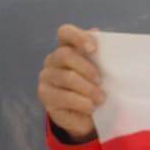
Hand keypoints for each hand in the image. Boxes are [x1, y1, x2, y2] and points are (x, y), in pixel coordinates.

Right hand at [37, 23, 103, 140]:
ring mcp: (46, 77)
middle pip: (65, 55)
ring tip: (101, 98)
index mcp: (67, 47)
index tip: (93, 49)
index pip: (65, 32)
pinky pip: (64, 97)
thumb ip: (102, 56)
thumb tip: (100, 35)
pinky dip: (82, 102)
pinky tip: (91, 107)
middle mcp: (53, 59)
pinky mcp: (45, 96)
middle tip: (101, 81)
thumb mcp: (103, 72)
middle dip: (86, 68)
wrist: (87, 117)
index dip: (78, 37)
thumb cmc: (97, 88)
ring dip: (88, 89)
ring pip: (66, 77)